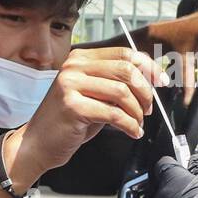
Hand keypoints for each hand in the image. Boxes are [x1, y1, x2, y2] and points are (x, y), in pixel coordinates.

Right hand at [13, 47, 166, 178]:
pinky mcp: (72, 106)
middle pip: (125, 70)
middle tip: (148, 109)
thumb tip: (150, 79)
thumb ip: (114, 83)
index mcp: (80, 58)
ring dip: (137, 112)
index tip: (160, 80)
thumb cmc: (67, 121)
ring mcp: (71, 85)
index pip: (123, 53)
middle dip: (145, 92)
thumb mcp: (93, 95)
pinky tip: (132, 132)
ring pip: (122, 93)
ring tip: (137, 123)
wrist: (37, 143)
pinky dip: (129, 125)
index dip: (147, 66)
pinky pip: (114, 114)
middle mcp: (74, 67)